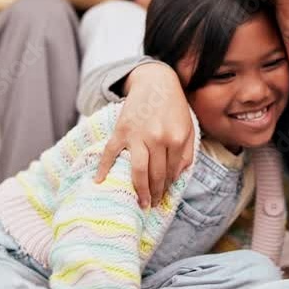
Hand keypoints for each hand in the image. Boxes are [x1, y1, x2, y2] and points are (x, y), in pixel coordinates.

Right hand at [94, 63, 194, 207]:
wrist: (155, 82)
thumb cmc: (174, 107)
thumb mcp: (188, 128)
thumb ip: (186, 153)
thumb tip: (177, 177)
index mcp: (176, 139)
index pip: (171, 172)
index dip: (168, 187)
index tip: (164, 197)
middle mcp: (157, 139)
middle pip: (155, 175)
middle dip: (155, 194)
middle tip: (153, 205)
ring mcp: (137, 135)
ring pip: (138, 170)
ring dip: (140, 190)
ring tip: (141, 202)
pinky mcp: (121, 131)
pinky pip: (111, 153)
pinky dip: (103, 168)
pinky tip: (99, 181)